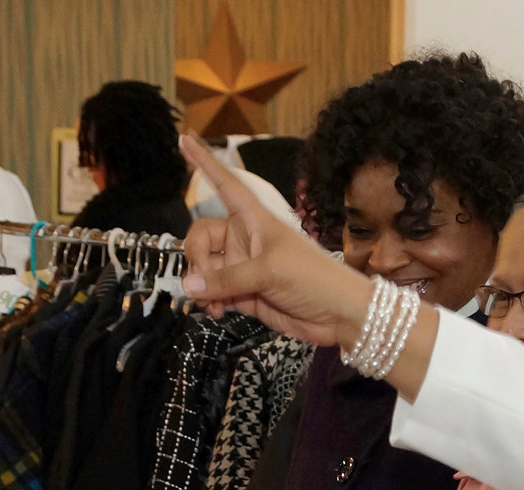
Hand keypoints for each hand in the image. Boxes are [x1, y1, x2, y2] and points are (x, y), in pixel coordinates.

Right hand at [179, 137, 377, 347]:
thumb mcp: (270, 271)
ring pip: (204, 269)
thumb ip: (227, 279)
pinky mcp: (243, 295)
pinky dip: (208, 301)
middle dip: (196, 260)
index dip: (205, 163)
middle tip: (204, 284)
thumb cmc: (313, 278)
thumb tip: (188, 286)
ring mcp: (242, 268)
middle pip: (201, 237)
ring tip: (210, 304)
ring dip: (201, 287)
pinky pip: (213, 293)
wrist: (340, 316)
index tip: (183, 139)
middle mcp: (244, 239)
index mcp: (254, 219)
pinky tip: (215, 311)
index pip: (225, 184)